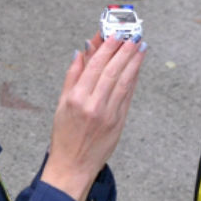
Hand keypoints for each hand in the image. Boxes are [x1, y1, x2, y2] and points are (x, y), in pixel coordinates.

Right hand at [41, 34, 145, 200]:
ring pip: (123, 81)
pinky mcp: (119, 122)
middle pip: (112, 71)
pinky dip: (133, 79)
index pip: (95, 66)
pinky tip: (137, 68)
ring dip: (133, 62)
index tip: (114, 34)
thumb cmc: (63, 136)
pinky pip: (127, 96)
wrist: (72, 167)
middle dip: (124, 50)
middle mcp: (93, 105)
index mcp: (76, 98)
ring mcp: (108, 114)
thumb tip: (80, 51)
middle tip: (132, 34)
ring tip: (140, 46)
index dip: (106, 48)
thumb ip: (72, 77)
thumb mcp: (61, 104)